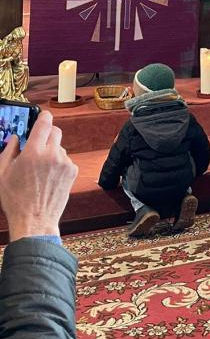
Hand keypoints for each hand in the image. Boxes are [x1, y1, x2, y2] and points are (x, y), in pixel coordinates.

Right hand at [0, 112, 77, 240]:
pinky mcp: (72, 171)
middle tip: (37, 146)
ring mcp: (64, 162)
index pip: (44, 122)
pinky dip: (59, 164)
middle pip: (55, 131)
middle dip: (46, 135)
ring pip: (60, 147)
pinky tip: (49, 178)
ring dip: (52, 152)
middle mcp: (52, 154)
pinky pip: (66, 160)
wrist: (35, 221)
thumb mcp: (2, 174)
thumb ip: (8, 151)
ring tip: (41, 169)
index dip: (43, 117)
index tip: (41, 118)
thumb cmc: (16, 200)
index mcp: (33, 152)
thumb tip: (14, 138)